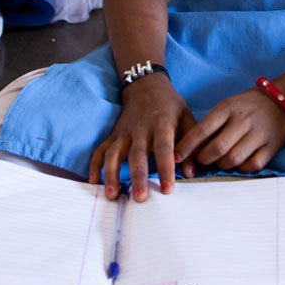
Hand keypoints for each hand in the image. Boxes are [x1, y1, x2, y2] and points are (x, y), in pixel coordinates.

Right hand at [90, 74, 195, 200]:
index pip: (164, 148)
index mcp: (162, 124)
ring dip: (112, 174)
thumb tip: (191, 173)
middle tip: (139, 198)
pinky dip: (95, 165)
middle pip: (137, 155)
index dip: (166, 169)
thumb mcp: (186, 118)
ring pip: (114, 154)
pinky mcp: (113, 135)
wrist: (147, 86)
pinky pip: (100, 150)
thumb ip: (190, 145)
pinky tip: (93, 181)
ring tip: (112, 196)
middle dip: (137, 177)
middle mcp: (140, 129)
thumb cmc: (170, 106)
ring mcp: (124, 133)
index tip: (167, 189)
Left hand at [176, 87, 284, 176]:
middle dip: (204, 159)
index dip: (187, 146)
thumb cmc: (248, 105)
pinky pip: (251, 166)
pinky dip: (241, 169)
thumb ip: (211, 125)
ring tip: (219, 161)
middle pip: (217, 148)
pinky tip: (238, 163)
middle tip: (201, 161)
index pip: (203, 129)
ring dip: (221, 165)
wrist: (284, 100)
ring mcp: (259, 134)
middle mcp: (243, 121)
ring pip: (233, 160)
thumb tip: (190, 149)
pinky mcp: (272, 147)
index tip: (175, 157)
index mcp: (228, 108)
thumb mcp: (227, 106)